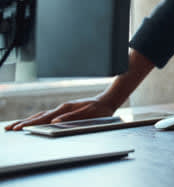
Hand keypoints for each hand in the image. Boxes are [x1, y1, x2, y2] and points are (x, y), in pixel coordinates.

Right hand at [4, 95, 118, 130]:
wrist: (107, 100)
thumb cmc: (99, 109)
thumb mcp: (88, 114)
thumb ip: (71, 118)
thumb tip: (55, 121)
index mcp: (65, 109)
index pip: (44, 118)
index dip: (30, 124)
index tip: (18, 128)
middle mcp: (61, 108)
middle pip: (38, 116)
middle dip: (22, 123)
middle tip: (8, 129)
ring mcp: (62, 109)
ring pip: (41, 115)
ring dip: (27, 121)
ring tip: (14, 126)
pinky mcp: (64, 111)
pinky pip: (46, 115)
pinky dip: (36, 119)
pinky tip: (31, 122)